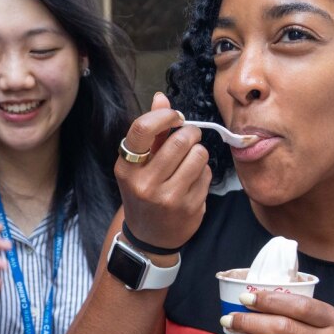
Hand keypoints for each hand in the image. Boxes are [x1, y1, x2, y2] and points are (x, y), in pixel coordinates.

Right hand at [117, 92, 209, 250]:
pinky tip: (192, 182)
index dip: (164, 116)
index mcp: (126, 168)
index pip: (142, 129)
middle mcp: (144, 184)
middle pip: (180, 140)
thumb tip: (161, 98)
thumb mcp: (139, 164)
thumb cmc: (144, 192)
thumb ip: (152, 131)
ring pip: (198, 155)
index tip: (175, 116)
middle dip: (190, 133)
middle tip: (188, 137)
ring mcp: (168, 198)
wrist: (149, 236)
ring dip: (198, 153)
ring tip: (189, 161)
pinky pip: (207, 174)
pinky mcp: (189, 208)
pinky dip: (203, 172)